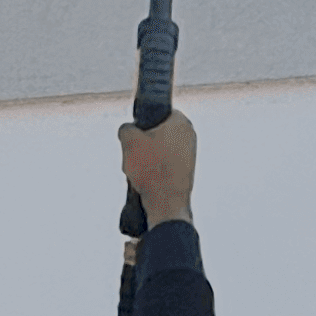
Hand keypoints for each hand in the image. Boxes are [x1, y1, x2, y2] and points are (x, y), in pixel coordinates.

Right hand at [119, 110, 196, 230]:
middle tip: (134, 154)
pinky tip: (146, 180)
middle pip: (156, 132)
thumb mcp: (128, 141)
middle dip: (142, 143)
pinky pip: (163, 164)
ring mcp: (190, 154)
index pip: (157, 112)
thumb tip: (128, 130)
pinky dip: (153, 170)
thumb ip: (126, 128)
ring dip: (146, 158)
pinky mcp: (186, 171)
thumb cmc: (151, 169)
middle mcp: (189, 135)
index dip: (142, 123)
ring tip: (139, 170)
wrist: (166, 203)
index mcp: (181, 121)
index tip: (135, 135)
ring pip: (158, 149)